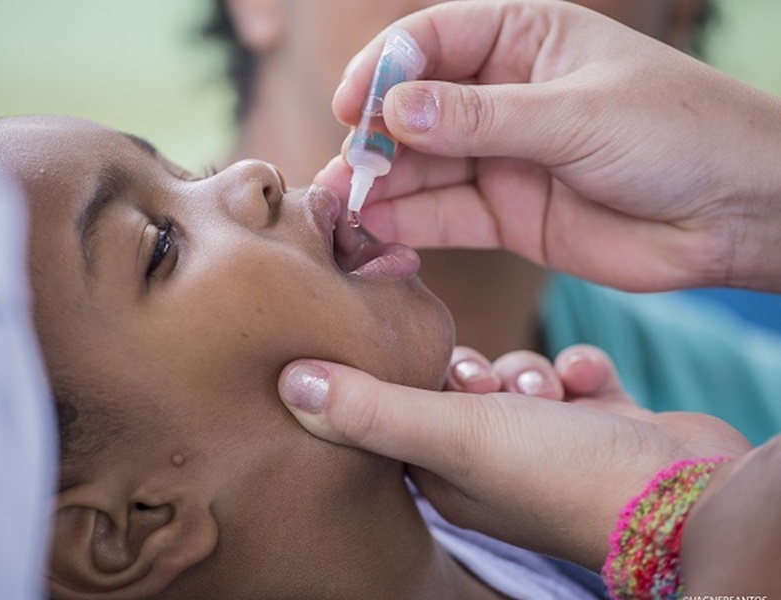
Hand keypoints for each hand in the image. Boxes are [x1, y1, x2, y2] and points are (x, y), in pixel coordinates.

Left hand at [278, 345, 751, 569]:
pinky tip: (590, 384)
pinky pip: (569, 375)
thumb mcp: (455, 434)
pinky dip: (577, 369)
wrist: (683, 497)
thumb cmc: (560, 474)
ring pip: (514, 379)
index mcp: (443, 477)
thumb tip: (288, 383)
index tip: (401, 339)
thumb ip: (371, 409)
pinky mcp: (595, 425)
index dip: (394, 374)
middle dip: (472, 369)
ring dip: (530, 370)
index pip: (394, 415)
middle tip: (485, 380)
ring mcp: (546, 448)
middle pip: (456, 389)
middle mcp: (489, 467)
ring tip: (550, 391)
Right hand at [315, 0, 780, 291]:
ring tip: (341, 207)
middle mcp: (505, 98)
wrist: (733, 214)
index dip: (384, 70)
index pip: (433, 41)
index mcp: (525, 41)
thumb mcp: (574, 114)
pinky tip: (376, 231)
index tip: (350, 105)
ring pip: (424, 168)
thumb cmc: (676, 134)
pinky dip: (411, 224)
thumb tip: (394, 112)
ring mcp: (503, 158)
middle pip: (417, 110)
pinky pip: (447, 217)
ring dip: (381, 186)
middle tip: (340, 170)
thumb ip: (482, 118)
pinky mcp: (509, 215)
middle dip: (374, 139)